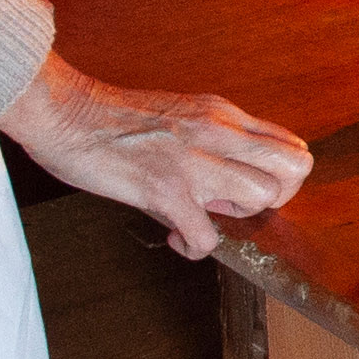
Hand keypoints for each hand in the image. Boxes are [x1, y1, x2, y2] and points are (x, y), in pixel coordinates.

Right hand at [0, 59, 312, 258]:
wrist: (62, 111)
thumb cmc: (111, 117)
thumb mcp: (180, 114)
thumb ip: (214, 142)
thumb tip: (231, 187)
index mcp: (221, 114)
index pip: (292, 145)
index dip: (281, 179)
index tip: (245, 189)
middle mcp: (216, 131)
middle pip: (296, 168)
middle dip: (276, 199)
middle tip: (236, 207)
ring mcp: (192, 160)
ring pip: (263, 196)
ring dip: (238, 219)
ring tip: (204, 215)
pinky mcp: (164, 189)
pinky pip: (206, 236)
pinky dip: (193, 247)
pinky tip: (171, 236)